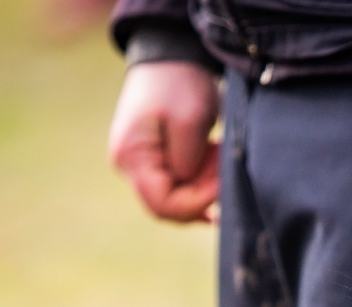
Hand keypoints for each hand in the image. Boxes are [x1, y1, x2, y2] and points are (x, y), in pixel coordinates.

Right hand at [107, 61, 221, 223]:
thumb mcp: (190, 119)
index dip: (197, 203)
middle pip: (168, 206)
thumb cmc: (179, 81)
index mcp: (131, 156)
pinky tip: (213, 162)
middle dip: (202, 195)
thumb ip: (188, 162)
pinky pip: (178, 185)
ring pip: (176, 198)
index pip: (162, 205)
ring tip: (217, 155)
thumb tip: (190, 189)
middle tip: (223, 167)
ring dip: (203, 186)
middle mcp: (128, 166)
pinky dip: (200, 180)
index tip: (222, 183)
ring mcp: (139, 164)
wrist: (171, 54)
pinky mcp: (154, 160)